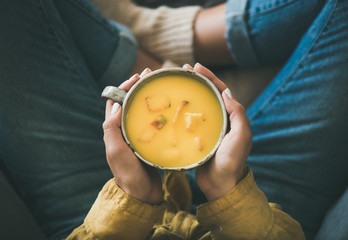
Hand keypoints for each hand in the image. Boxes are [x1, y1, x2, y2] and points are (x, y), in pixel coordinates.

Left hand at [103, 69, 162, 204]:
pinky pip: (153, 123)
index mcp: (114, 130)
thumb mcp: (116, 152)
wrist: (142, 194)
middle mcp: (125, 130)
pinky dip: (159, 113)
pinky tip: (169, 108)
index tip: (136, 78)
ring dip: (149, 98)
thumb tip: (116, 105)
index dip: (124, 88)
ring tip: (160, 86)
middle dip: (138, 88)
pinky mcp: (150, 142)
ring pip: (142, 111)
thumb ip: (112, 130)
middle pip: (129, 103)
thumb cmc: (127, 173)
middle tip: (150, 76)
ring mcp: (138, 136)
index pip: (115, 102)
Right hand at [184, 63, 251, 200]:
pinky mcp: (198, 137)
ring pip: (199, 105)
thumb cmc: (232, 161)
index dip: (210, 77)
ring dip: (190, 93)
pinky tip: (173, 107)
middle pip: (209, 94)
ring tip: (177, 83)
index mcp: (232, 117)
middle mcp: (222, 120)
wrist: (221, 184)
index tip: (196, 67)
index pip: (221, 91)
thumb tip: (226, 93)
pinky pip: (191, 119)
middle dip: (198, 80)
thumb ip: (238, 114)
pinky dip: (183, 110)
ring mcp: (209, 128)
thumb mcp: (241, 137)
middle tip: (183, 70)